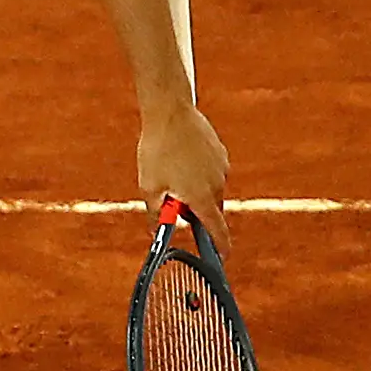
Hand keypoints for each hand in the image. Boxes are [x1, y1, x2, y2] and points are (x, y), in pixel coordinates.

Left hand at [140, 99, 230, 250]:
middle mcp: (217, 185)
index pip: (216, 231)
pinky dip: (198, 173)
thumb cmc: (157, 150)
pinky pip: (211, 172)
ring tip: (170, 171)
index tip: (221, 258)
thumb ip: (156, 213)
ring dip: (194, 190)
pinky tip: (179, 158)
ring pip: (210, 190)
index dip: (219, 247)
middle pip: (210, 210)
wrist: (170, 112)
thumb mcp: (149, 187)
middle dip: (194, 212)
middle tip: (171, 200)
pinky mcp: (220, 154)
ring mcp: (222, 168)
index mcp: (202, 198)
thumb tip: (157, 231)